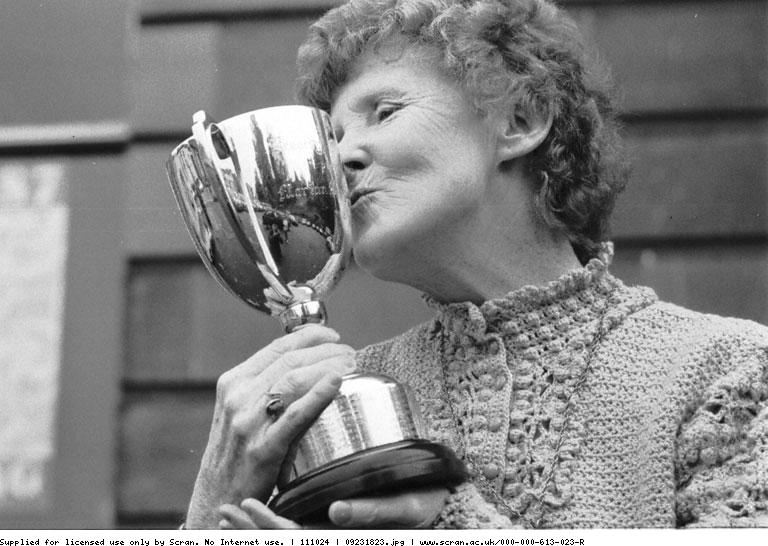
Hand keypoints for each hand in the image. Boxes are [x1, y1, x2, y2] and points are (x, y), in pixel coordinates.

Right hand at [185, 325, 355, 528]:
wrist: (218, 496)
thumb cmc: (237, 452)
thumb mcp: (240, 410)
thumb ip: (264, 386)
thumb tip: (306, 362)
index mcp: (234, 382)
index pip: (277, 348)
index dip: (310, 336)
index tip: (332, 336)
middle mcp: (238, 397)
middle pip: (290, 360)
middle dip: (326, 350)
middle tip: (350, 352)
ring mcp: (248, 423)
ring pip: (293, 379)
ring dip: (328, 366)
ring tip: (350, 364)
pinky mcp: (262, 449)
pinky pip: (294, 415)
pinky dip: (318, 395)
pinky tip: (336, 382)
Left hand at [218, 487, 448, 529]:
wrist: (440, 508)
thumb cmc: (426, 505)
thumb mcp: (406, 510)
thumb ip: (373, 511)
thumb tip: (336, 513)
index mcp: (343, 538)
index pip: (296, 540)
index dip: (266, 528)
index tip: (243, 508)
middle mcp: (332, 537)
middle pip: (283, 542)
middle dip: (249, 532)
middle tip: (222, 512)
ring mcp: (332, 533)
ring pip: (286, 538)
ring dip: (255, 530)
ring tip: (228, 514)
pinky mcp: (333, 525)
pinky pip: (298, 527)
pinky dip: (273, 521)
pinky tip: (258, 508)